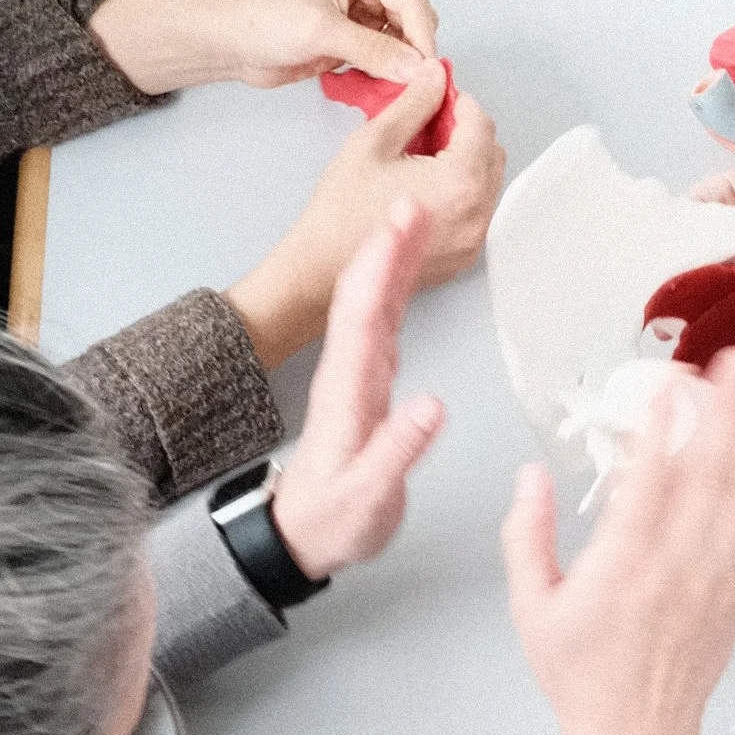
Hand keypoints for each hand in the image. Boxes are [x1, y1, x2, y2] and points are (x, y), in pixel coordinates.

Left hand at [89, 0, 439, 94]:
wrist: (230, 41)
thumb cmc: (263, 20)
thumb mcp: (321, 32)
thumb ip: (373, 50)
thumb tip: (418, 69)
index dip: (421, 38)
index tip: (427, 74)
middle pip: (415, 18)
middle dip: (413, 52)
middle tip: (407, 85)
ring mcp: (365, 5)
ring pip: (406, 40)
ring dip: (400, 65)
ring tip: (388, 88)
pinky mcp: (358, 33)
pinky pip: (389, 56)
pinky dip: (386, 72)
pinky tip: (374, 85)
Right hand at [227, 76, 504, 368]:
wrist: (323, 270)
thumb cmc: (342, 213)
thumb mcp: (375, 141)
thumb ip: (414, 103)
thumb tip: (434, 78)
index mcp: (461, 182)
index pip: (480, 123)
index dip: (458, 101)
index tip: (436, 95)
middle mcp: (476, 214)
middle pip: (491, 152)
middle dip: (464, 131)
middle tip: (426, 124)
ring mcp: (471, 240)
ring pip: (486, 182)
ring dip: (464, 161)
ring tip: (421, 157)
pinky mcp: (461, 256)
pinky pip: (475, 211)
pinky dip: (459, 191)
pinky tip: (422, 187)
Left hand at [268, 202, 446, 579]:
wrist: (301, 536)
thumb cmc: (334, 518)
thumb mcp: (367, 499)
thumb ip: (397, 453)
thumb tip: (433, 406)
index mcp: (348, 394)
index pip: (362, 316)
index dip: (381, 266)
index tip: (401, 223)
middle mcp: (349, 374)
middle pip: (366, 297)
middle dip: (388, 246)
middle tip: (415, 199)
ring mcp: (356, 376)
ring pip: (373, 305)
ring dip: (392, 260)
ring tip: (416, 218)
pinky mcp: (368, 385)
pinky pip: (382, 323)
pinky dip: (396, 290)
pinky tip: (408, 271)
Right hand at [504, 349, 734, 734]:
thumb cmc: (583, 677)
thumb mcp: (530, 607)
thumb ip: (526, 536)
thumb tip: (531, 478)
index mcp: (621, 566)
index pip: (647, 483)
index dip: (662, 428)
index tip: (671, 383)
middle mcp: (675, 566)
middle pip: (709, 474)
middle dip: (727, 411)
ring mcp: (713, 577)